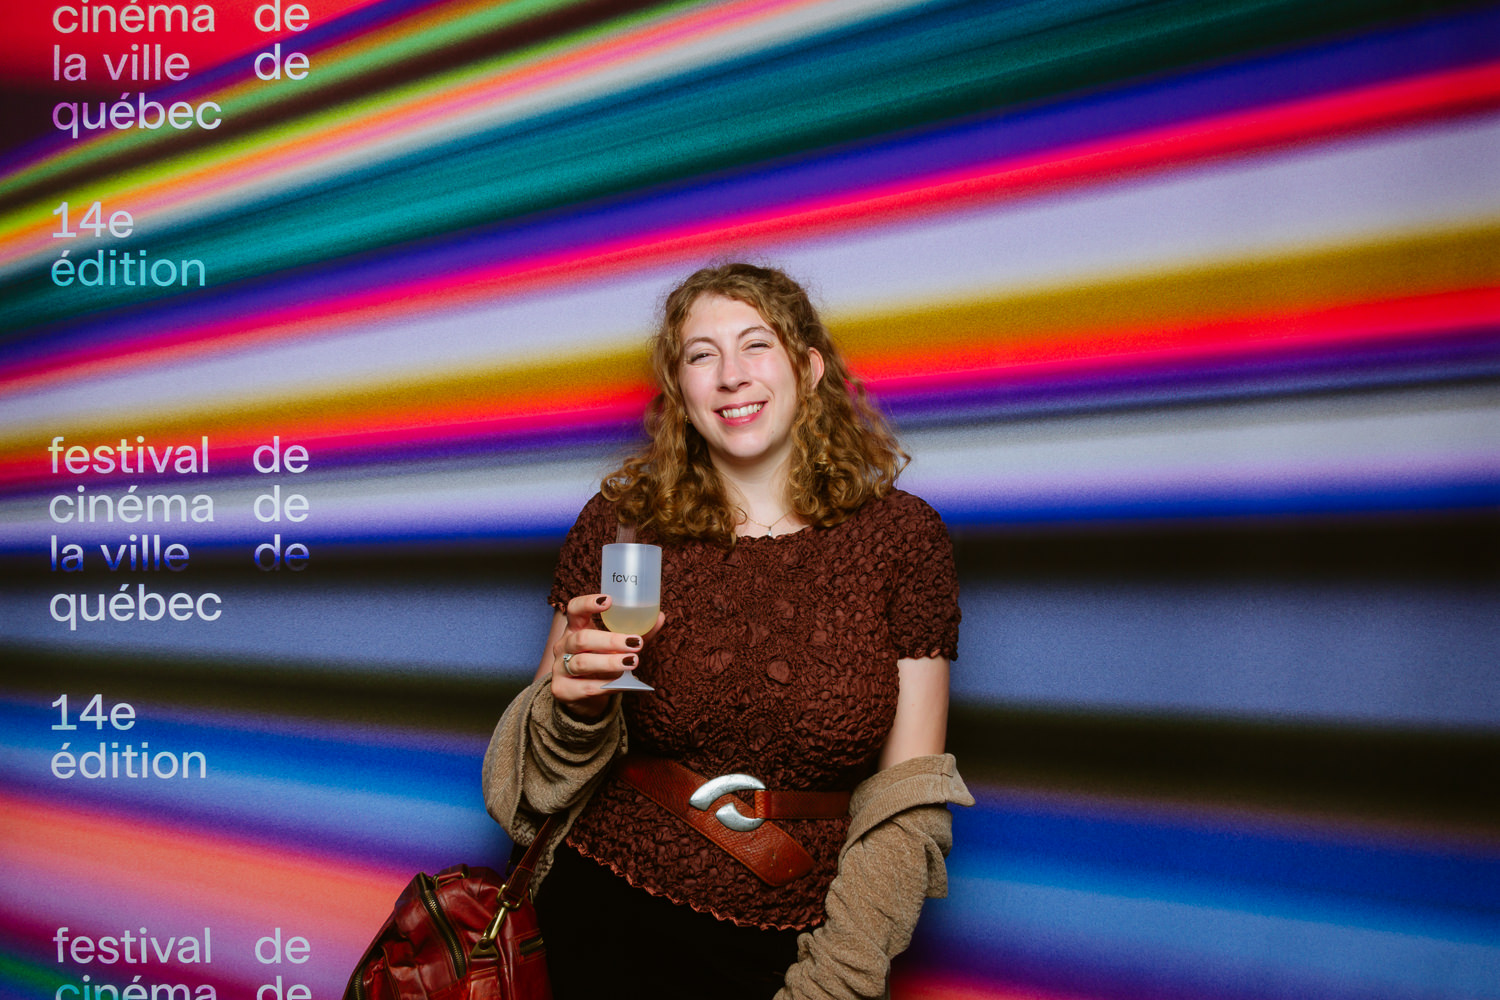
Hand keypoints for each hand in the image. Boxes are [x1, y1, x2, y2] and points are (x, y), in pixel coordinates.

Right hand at [549, 594, 663, 718]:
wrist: (583, 696)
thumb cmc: (602, 664)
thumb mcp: (617, 646)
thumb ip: (636, 633)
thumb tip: (659, 617)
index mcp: (575, 628)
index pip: (574, 609)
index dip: (588, 603)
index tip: (609, 600)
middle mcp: (564, 645)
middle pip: (582, 638)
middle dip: (611, 640)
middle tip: (635, 642)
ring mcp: (559, 668)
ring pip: (582, 663)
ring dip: (609, 662)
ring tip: (632, 661)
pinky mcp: (562, 690)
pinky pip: (586, 687)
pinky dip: (607, 685)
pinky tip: (622, 682)